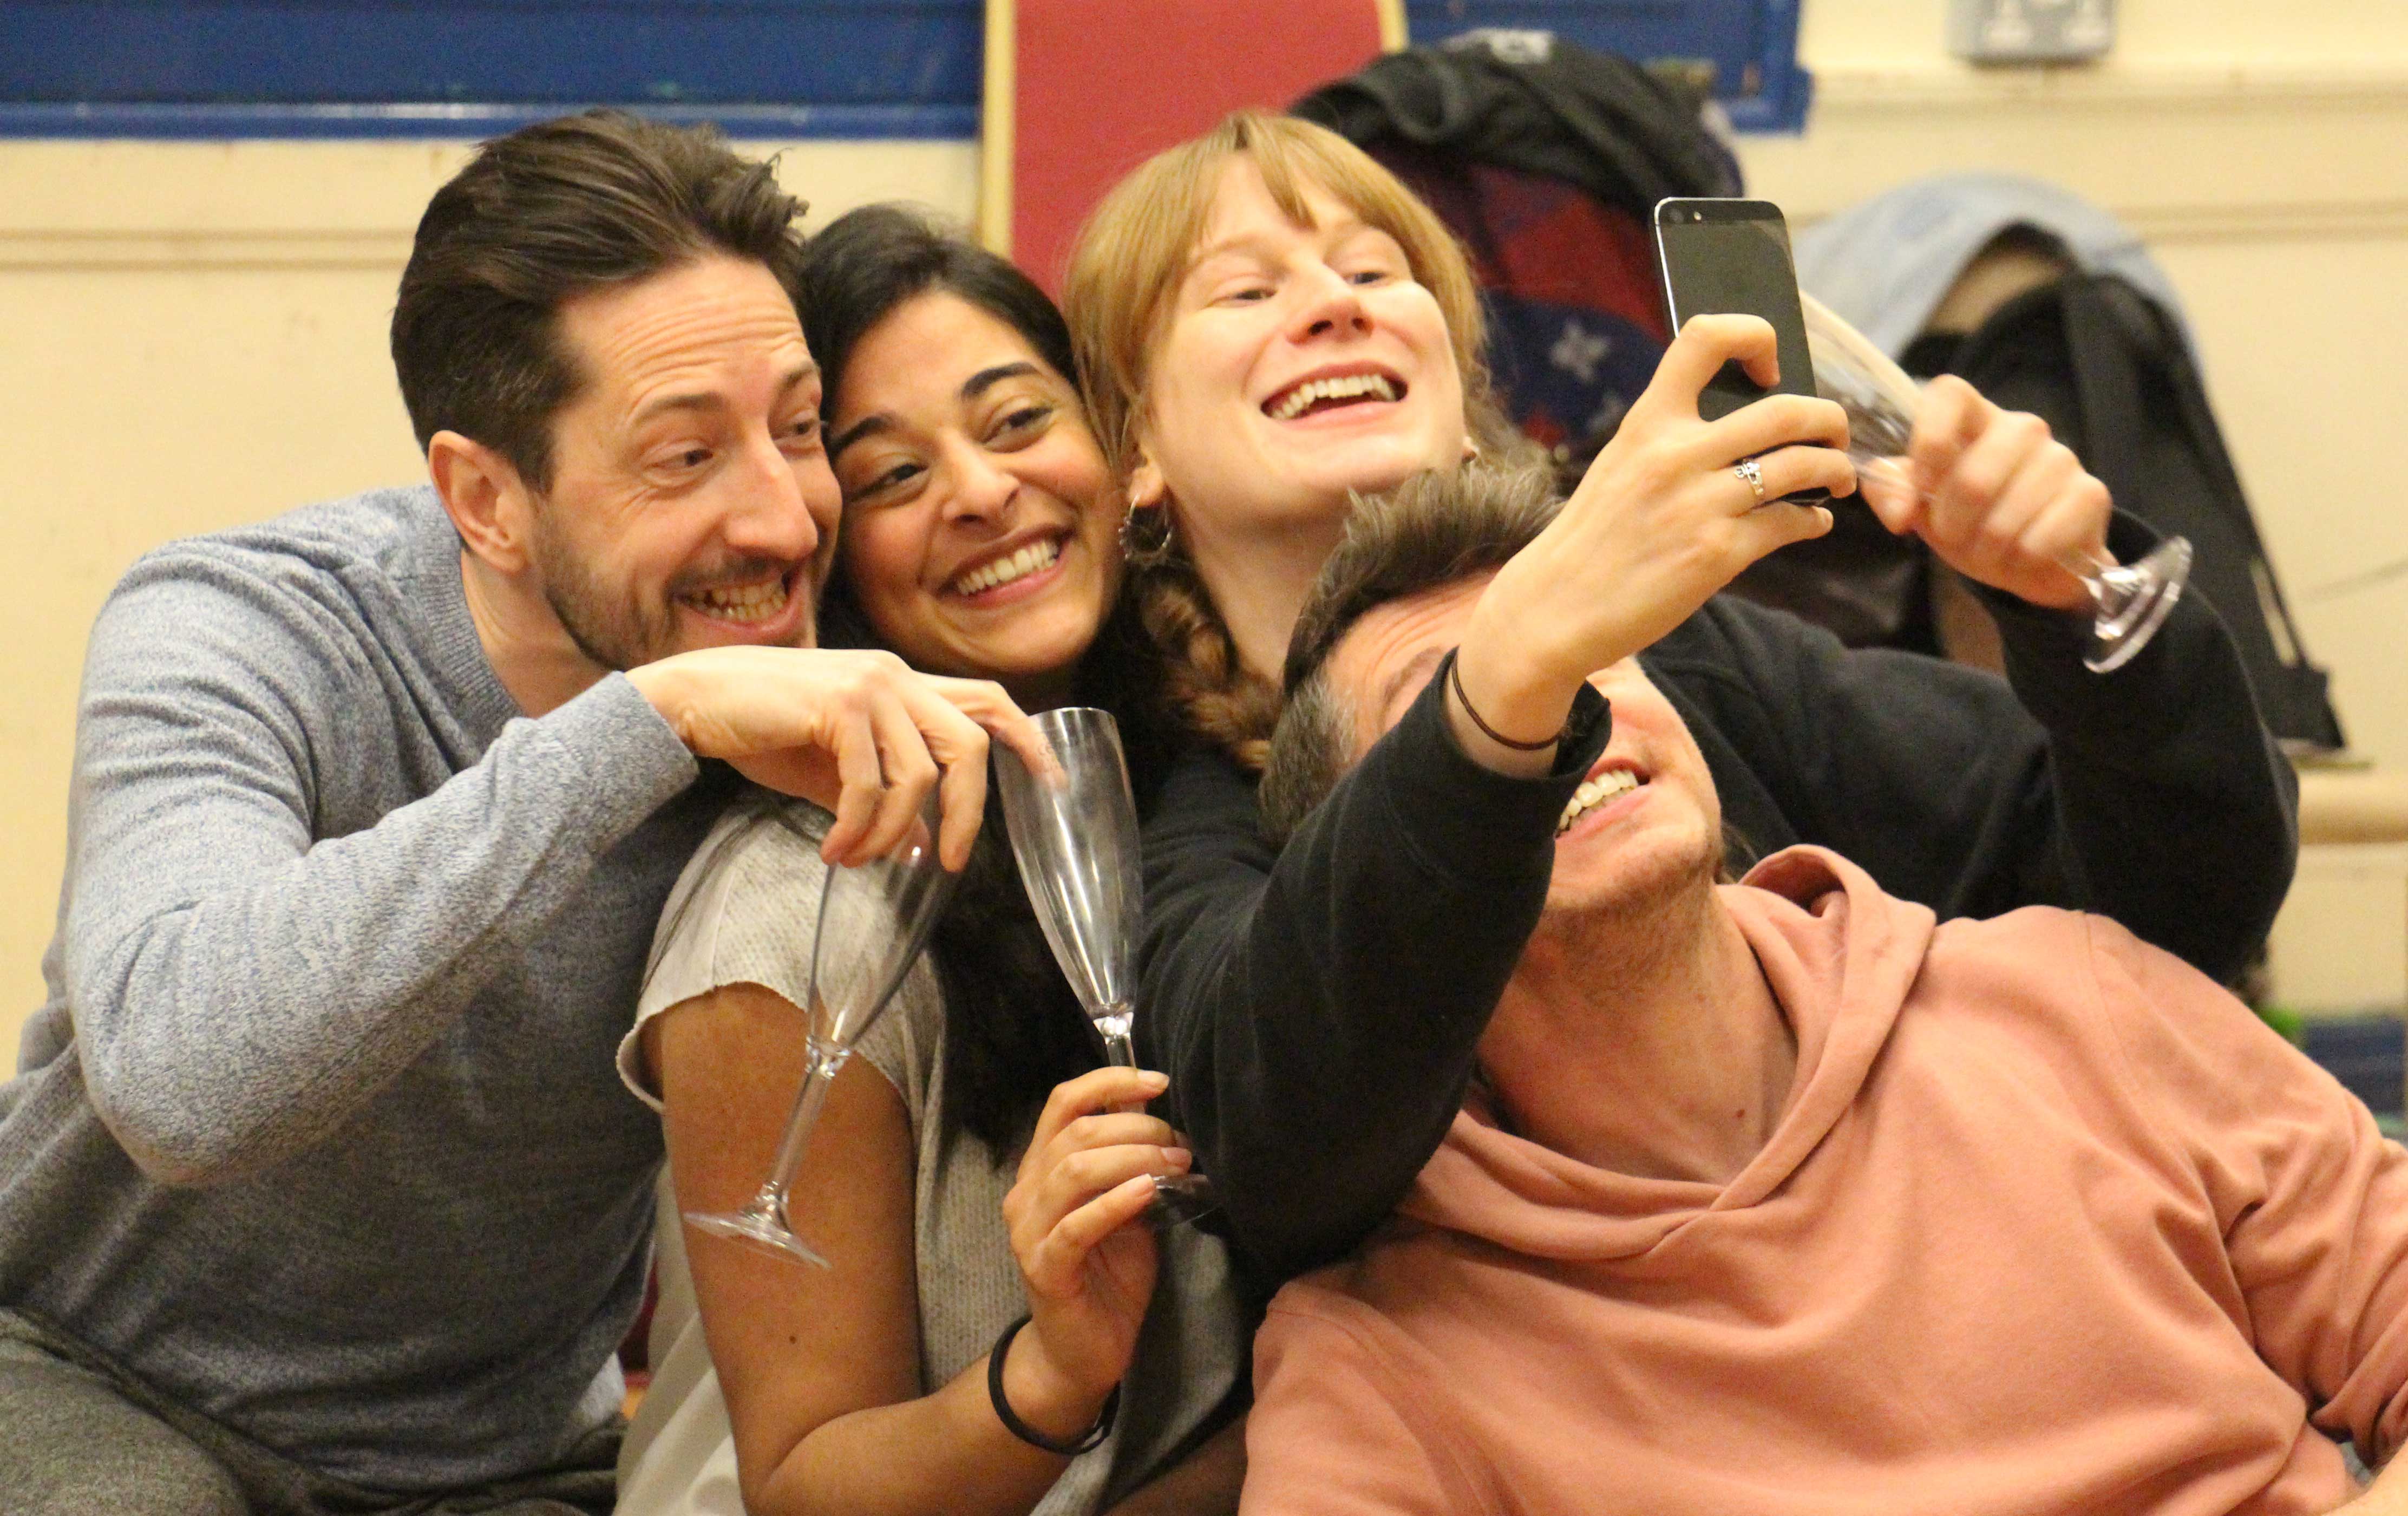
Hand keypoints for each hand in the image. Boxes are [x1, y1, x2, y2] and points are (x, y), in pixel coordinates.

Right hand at [624, 646, 1046, 868]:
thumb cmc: (761, 730)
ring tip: (853, 860)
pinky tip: (832, 851)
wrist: (692, 700)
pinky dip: (857, 829)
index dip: (1029, 740)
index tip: (1053, 782)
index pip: (988, 701)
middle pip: (971, 745)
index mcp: (903, 683)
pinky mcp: (838, 706)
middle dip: (966, 813)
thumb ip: (880, 799)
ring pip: (919, 776)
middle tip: (945, 862)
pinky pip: (870, 785)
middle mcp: (896, 676)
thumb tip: (915, 849)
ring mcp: (871, 686)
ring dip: (890, 834)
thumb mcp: (831, 770)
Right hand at [997, 1066, 1185, 1442]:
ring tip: (1175, 1163)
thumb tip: (1160, 1112)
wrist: (1083, 1352)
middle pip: (1076, 1131)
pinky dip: (1115, 1202)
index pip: (1063, 1102)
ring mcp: (1029, 1230)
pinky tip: (1149, 1192)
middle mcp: (1026, 1191)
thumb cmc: (1109, 1275)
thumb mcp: (1128, 1206)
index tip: (1159, 1083)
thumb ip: (1132, 1162)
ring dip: (1132, 1158)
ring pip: (1073, 1170)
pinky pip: (1077, 1226)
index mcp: (1042, 1167)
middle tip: (1180, 1141)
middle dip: (1137, 1127)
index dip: (1109, 1082)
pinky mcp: (1044, 1268)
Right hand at [1458, 314, 1855, 751]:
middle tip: (1835, 436)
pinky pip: (1791, 523)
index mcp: (1647, 422)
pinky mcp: (1717, 554)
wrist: (1555, 608)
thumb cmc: (1592, 540)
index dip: (1756, 338)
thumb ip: (1670, 440)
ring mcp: (1699, 504)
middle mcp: (1675, 454)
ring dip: (1835, 470)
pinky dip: (1813, 521)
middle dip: (1829, 420)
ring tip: (1838, 480)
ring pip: (1803, 466)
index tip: (1770, 370)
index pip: (1707, 339)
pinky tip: (1812, 524)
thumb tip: (1746, 430)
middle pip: (1786, 410)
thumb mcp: (1619, 466)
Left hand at [1859, 373, 2108, 611]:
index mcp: (1975, 420)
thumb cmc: (1969, 522)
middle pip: (1973, 476)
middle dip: (1953, 524)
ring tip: (1989, 551)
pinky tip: (2026, 554)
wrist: (2031, 560)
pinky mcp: (2090, 493)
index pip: (1949, 394)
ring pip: (2007, 513)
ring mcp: (2061, 457)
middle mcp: (2022, 428)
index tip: (1921, 484)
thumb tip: (1900, 510)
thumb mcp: (1921, 507)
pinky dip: (2023, 557)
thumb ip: (1892, 493)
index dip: (1928, 440)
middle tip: (1955, 538)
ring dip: (1987, 548)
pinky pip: (2044, 536)